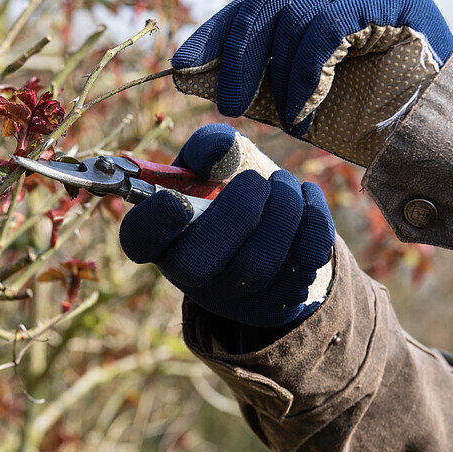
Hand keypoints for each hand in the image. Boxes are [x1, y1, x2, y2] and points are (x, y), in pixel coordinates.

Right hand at [119, 124, 334, 327]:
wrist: (272, 225)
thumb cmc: (229, 188)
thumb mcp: (212, 162)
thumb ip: (210, 147)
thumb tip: (220, 153)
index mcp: (160, 236)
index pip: (140, 240)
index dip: (154, 223)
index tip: (177, 199)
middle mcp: (188, 275)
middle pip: (199, 261)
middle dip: (238, 212)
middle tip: (257, 182)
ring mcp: (231, 297)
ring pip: (257, 265)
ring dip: (282, 211)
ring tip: (285, 184)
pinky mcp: (275, 304)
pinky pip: (300, 267)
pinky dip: (312, 222)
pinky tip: (306, 197)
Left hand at [171, 0, 452, 164]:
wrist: (451, 128)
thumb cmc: (379, 117)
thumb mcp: (307, 97)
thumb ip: (264, 82)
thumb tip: (198, 80)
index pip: (258, 1)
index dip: (217, 30)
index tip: (182, 63)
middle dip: (236, 51)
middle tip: (223, 102)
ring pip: (294, 12)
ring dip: (278, 74)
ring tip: (285, 117)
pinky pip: (326, 26)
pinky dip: (306, 72)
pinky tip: (305, 108)